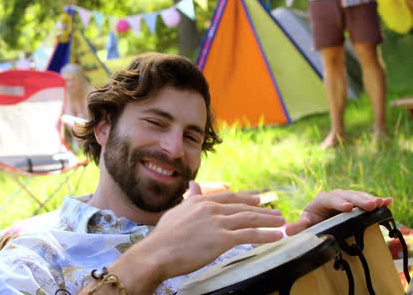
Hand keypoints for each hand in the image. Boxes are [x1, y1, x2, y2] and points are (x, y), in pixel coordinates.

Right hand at [127, 181, 284, 281]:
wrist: (157, 253)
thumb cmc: (163, 237)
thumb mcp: (177, 212)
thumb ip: (190, 199)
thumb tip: (194, 185)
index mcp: (200, 202)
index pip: (229, 197)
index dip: (246, 198)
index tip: (258, 199)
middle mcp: (211, 208)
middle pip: (243, 207)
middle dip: (262, 209)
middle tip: (276, 211)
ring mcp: (218, 223)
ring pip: (250, 219)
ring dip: (268, 220)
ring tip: (282, 222)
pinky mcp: (222, 239)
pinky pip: (250, 235)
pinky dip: (266, 235)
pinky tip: (277, 236)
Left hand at [285, 189, 392, 234]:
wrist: (319, 217)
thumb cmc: (312, 219)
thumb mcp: (305, 222)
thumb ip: (299, 226)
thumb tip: (287, 230)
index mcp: (322, 200)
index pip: (330, 199)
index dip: (338, 203)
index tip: (347, 208)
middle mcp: (336, 196)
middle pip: (347, 196)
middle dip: (358, 200)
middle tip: (369, 205)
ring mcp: (348, 198)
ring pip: (358, 197)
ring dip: (369, 199)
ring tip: (379, 203)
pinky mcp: (357, 203)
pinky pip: (367, 200)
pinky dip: (378, 200)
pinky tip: (387, 201)